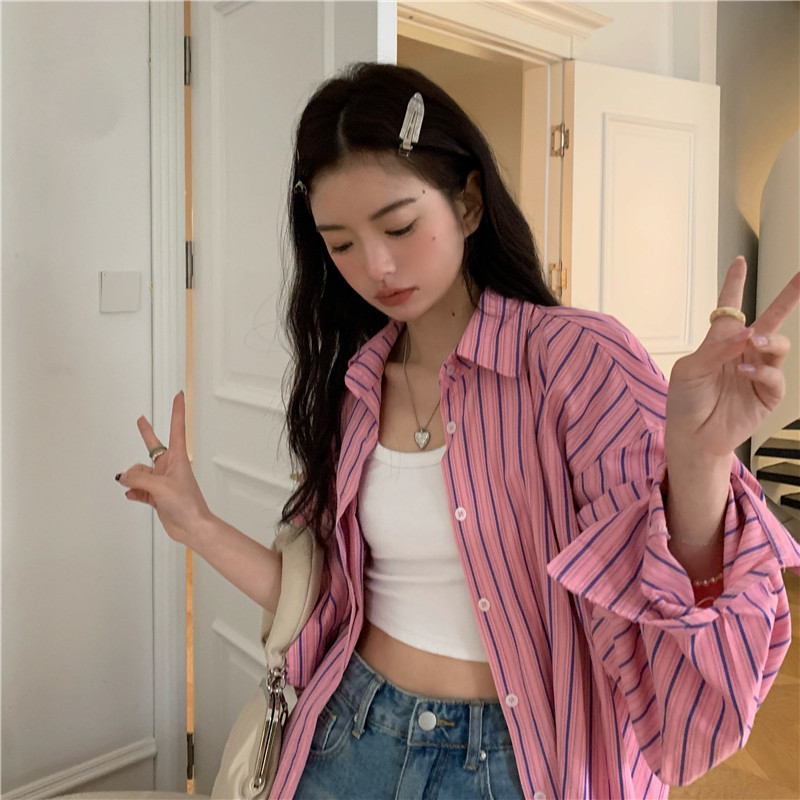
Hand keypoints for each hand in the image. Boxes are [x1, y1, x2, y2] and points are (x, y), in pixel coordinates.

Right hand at [117, 391, 211, 546]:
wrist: (192, 527)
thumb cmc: (186, 504)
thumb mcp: (160, 487)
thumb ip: (138, 479)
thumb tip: (123, 477)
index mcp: (178, 458)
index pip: (176, 428)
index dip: (177, 411)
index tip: (180, 395)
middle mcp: (169, 467)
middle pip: (153, 447)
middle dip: (146, 433)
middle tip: (141, 419)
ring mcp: (162, 481)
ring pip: (139, 473)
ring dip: (134, 480)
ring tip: (134, 488)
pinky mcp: (157, 495)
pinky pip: (139, 488)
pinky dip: (134, 491)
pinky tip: (131, 494)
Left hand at [666, 256, 799, 457]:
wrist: (692, 435)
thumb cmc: (685, 401)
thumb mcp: (690, 369)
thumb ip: (717, 349)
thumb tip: (749, 333)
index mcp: (720, 341)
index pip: (729, 307)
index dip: (734, 284)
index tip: (739, 261)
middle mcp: (742, 352)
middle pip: (770, 319)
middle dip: (788, 298)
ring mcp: (758, 371)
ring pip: (779, 344)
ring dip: (770, 340)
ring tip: (755, 343)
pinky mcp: (768, 393)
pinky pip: (774, 374)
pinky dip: (761, 370)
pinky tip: (745, 371)